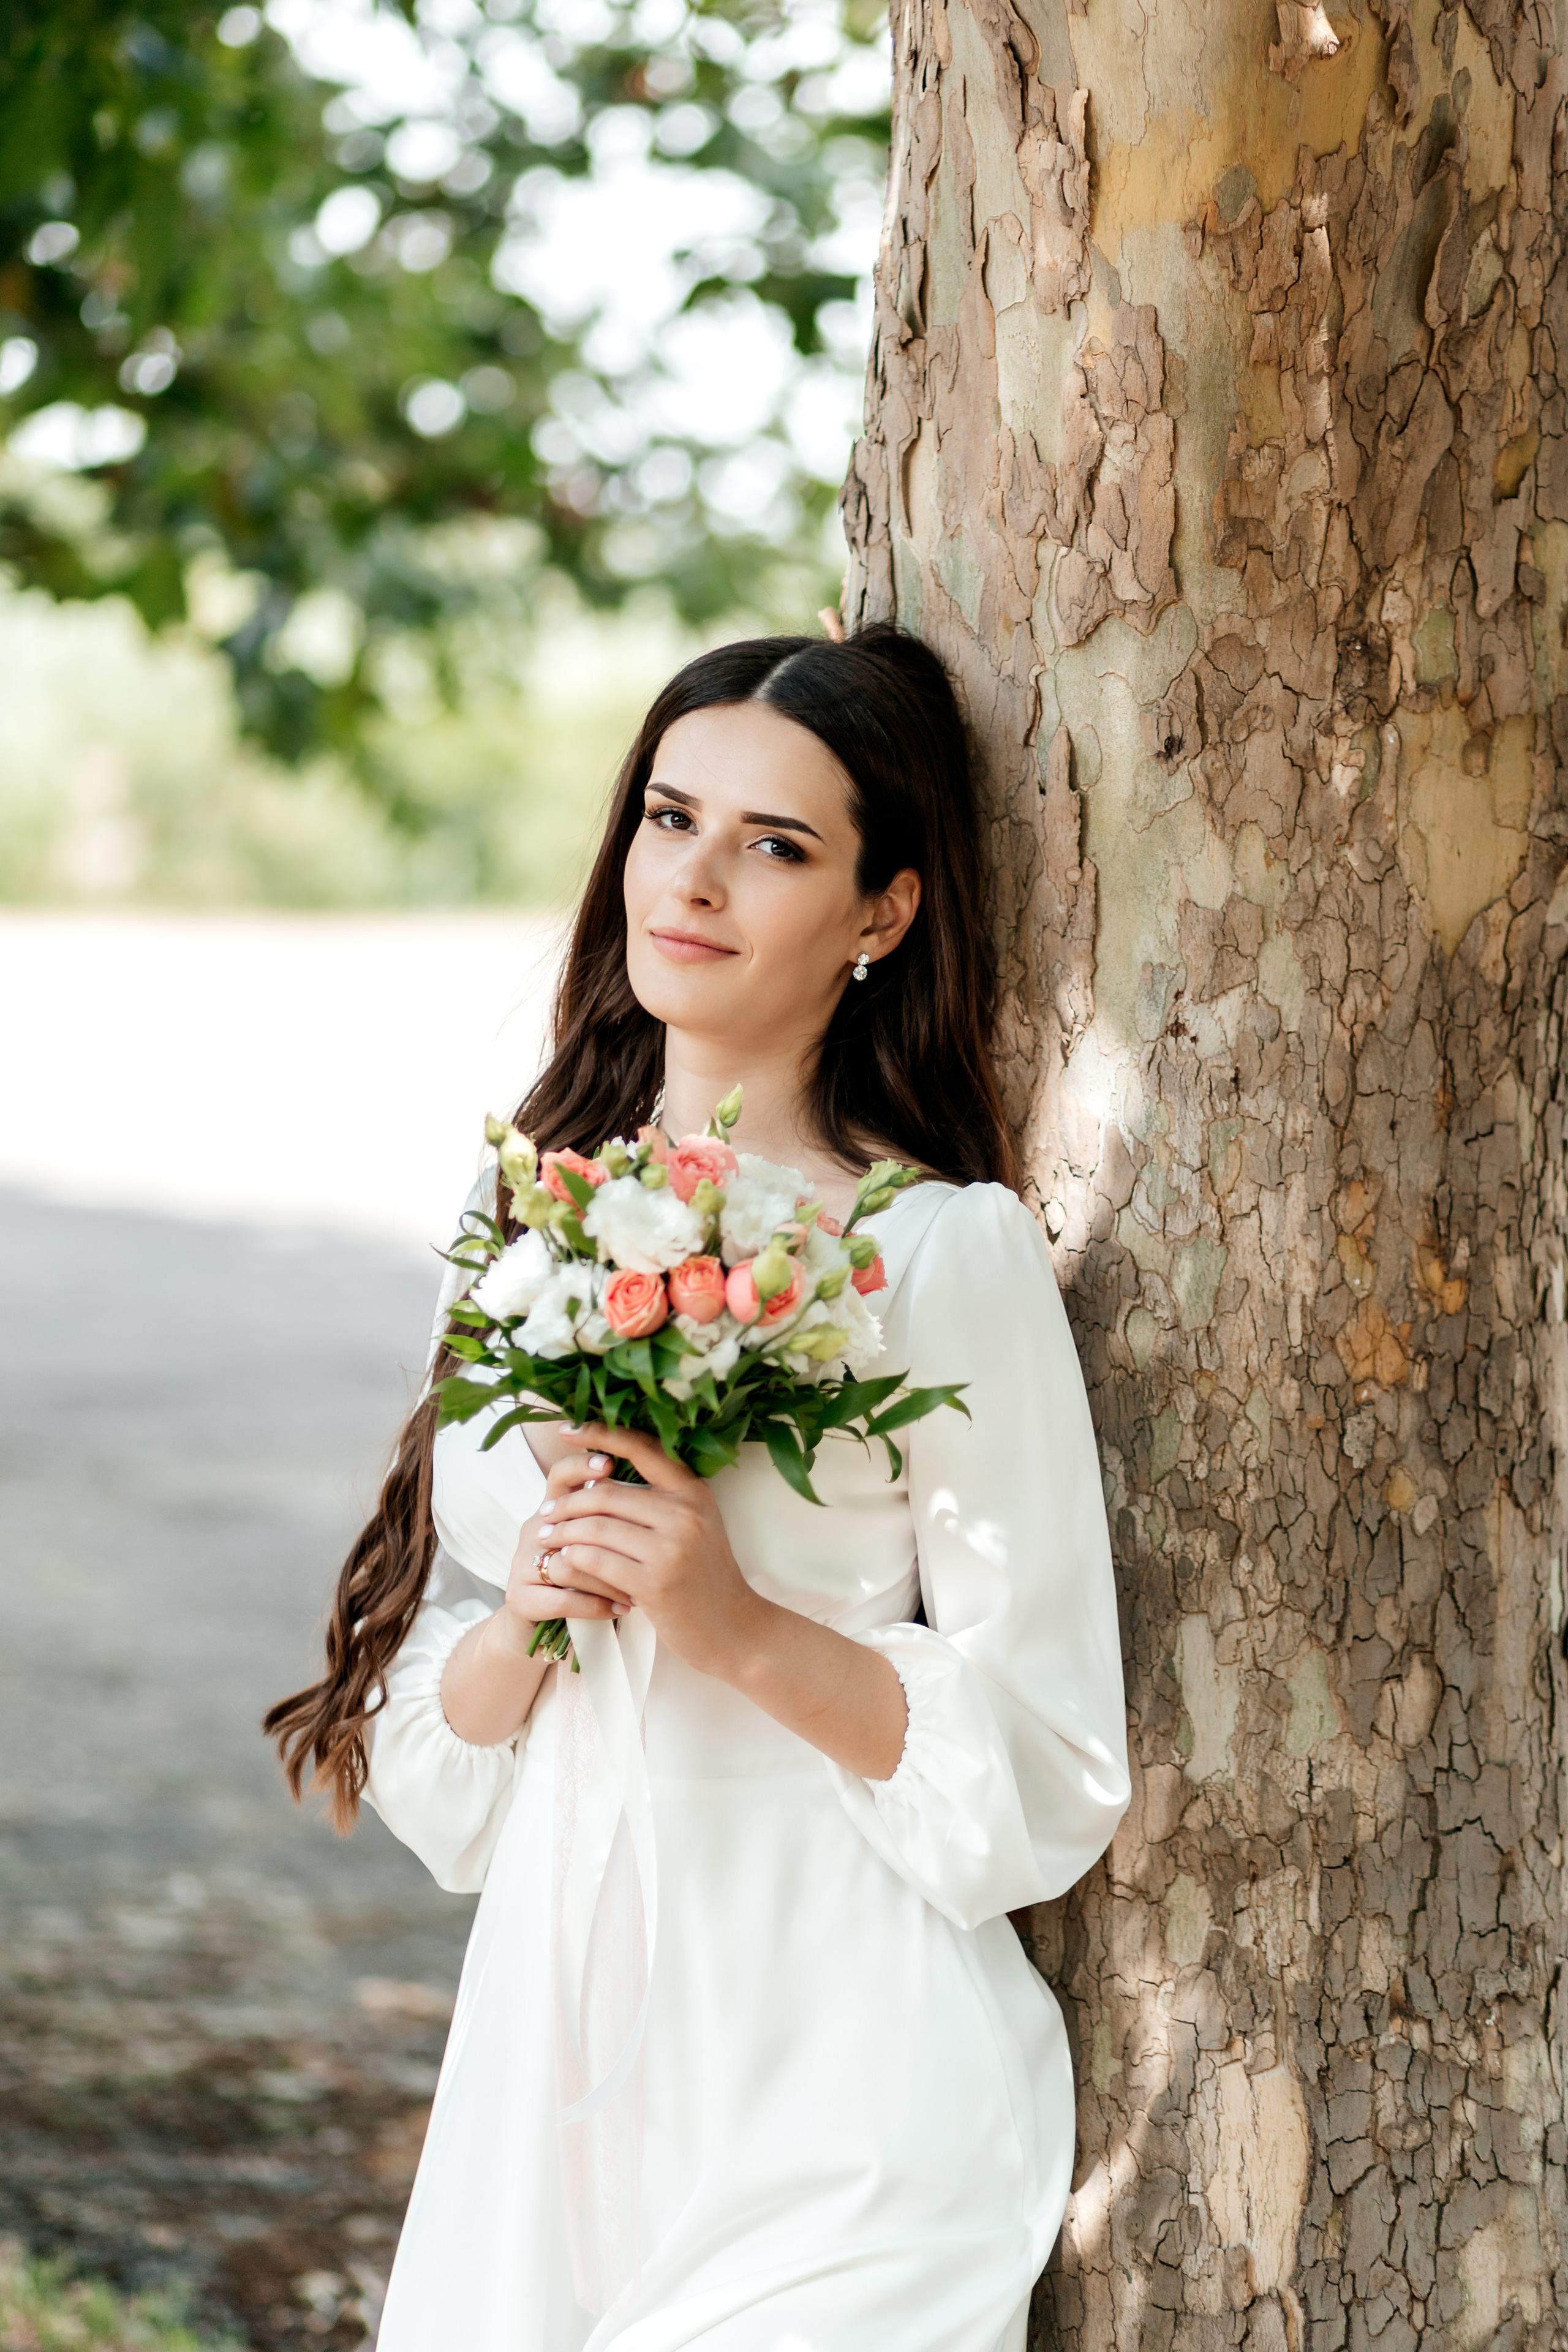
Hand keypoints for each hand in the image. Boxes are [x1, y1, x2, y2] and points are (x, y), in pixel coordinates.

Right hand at [499, 1448, 632, 1654]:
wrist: (542, 1632)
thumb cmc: (584, 1581)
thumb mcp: (598, 1543)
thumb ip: (615, 1516)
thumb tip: (660, 1488)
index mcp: (553, 1509)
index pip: (560, 1474)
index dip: (581, 1466)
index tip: (609, 1464)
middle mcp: (534, 1530)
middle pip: (569, 1521)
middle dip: (612, 1537)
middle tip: (649, 1549)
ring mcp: (521, 1564)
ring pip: (570, 1562)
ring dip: (610, 1578)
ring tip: (640, 1589)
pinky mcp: (519, 1598)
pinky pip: (564, 1598)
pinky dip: (597, 1605)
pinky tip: (622, 1609)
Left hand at [539, 1424, 764, 1678]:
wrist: (733, 1627)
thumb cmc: (704, 1575)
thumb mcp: (694, 1525)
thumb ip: (658, 1499)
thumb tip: (597, 1476)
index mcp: (693, 1491)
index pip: (642, 1448)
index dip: (600, 1433)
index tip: (567, 1428)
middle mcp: (685, 1513)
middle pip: (606, 1492)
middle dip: (567, 1501)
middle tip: (545, 1511)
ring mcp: (671, 1549)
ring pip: (596, 1527)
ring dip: (562, 1532)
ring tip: (546, 1538)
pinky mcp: (655, 1584)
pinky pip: (596, 1561)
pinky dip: (573, 1559)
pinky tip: (564, 1562)